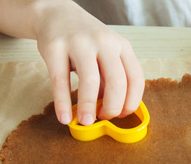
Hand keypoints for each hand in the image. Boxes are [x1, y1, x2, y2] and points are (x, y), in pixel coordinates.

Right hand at [35, 2, 144, 124]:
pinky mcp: (55, 47)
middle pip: (117, 81)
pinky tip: (64, 117)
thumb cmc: (85, 42)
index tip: (121, 116)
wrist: (56, 14)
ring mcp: (79, 43)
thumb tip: (110, 111)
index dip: (131, 102)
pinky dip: (62, 102)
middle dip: (112, 107)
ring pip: (90, 80)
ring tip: (86, 121)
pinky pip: (60, 80)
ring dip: (89, 106)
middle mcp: (104, 42)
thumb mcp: (105, 56)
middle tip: (103, 119)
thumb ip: (109, 80)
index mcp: (122, 46)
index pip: (135, 79)